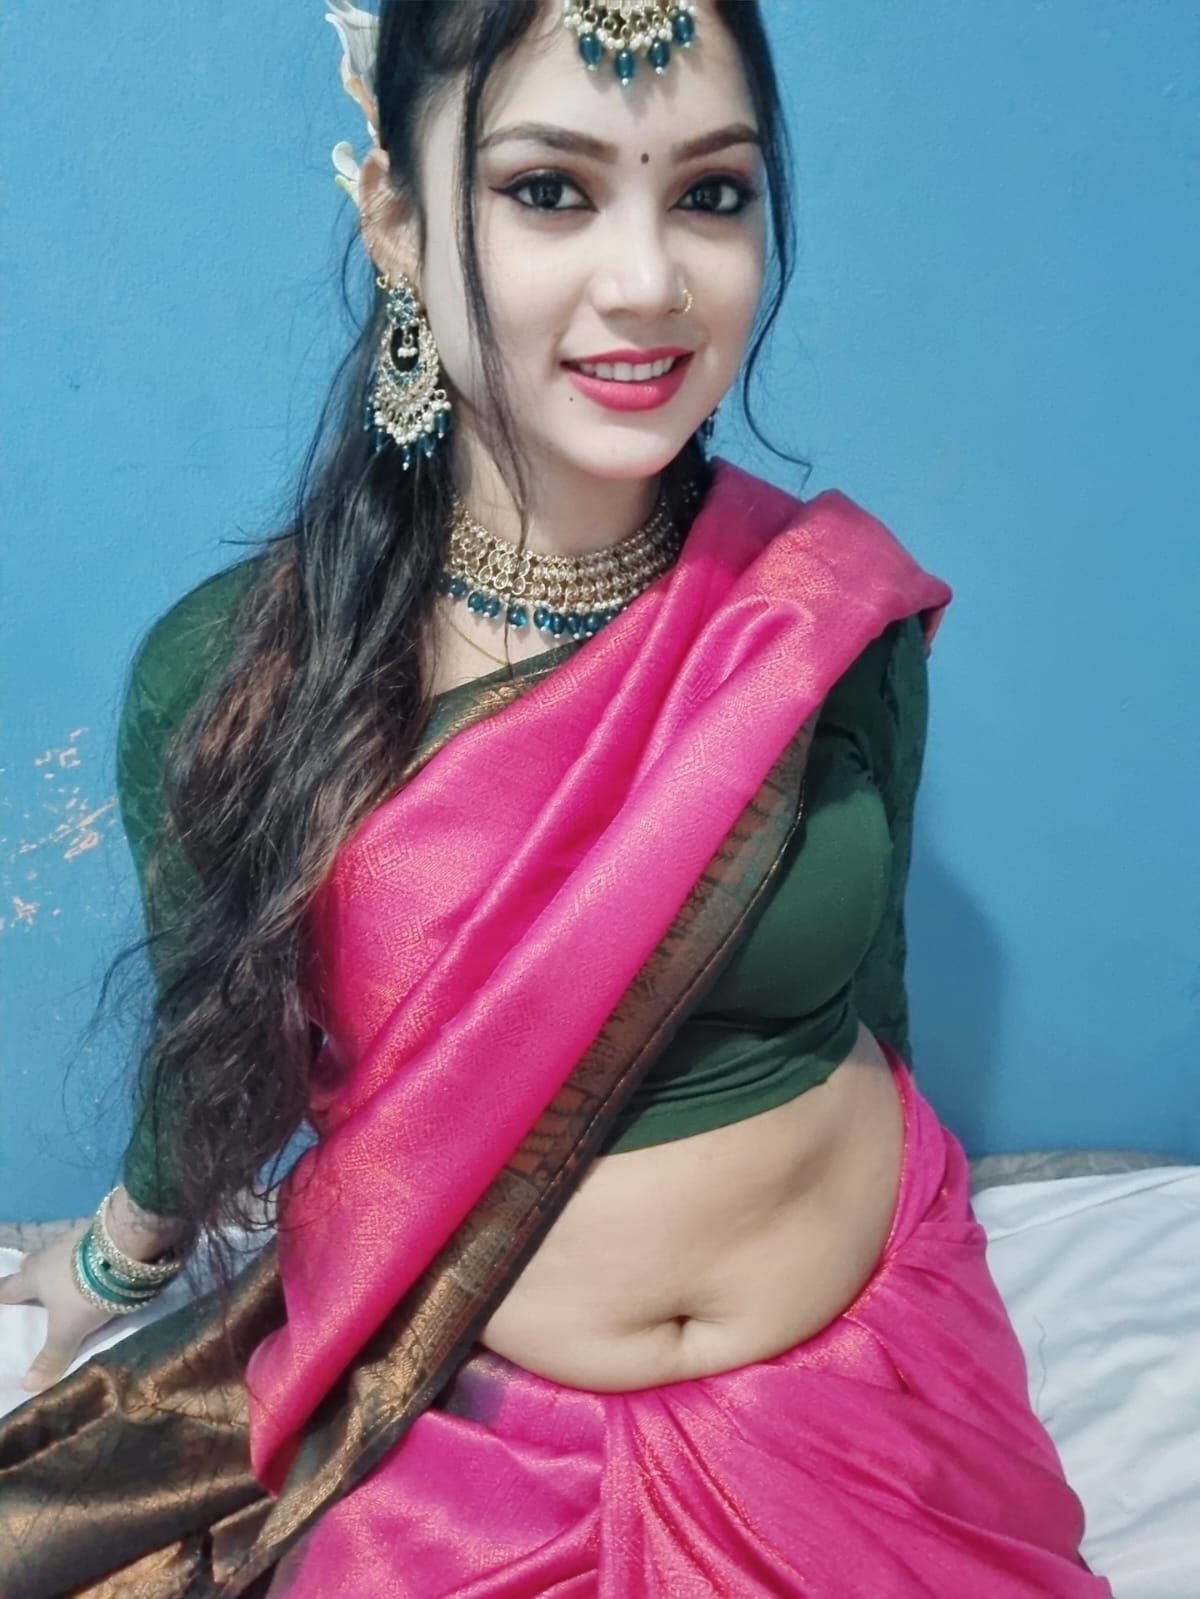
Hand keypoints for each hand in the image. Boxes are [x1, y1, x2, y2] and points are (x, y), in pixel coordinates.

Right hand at [0, 1220, 121, 1392]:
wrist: (123, 1250)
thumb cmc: (85, 1292)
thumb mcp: (68, 1330)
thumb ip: (52, 1356)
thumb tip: (28, 1386)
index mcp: (35, 1277)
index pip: (10, 1287)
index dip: (4, 1293)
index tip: (0, 1295)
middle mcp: (50, 1253)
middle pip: (35, 1263)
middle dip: (31, 1272)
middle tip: (31, 1278)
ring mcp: (76, 1238)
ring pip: (61, 1251)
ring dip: (62, 1261)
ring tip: (67, 1272)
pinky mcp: (101, 1232)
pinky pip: (88, 1245)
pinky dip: (88, 1254)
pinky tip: (98, 1260)